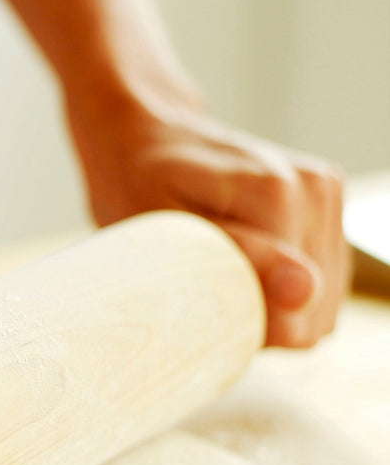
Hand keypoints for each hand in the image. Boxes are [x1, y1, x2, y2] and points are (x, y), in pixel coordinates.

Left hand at [67, 88, 347, 347]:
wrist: (141, 137)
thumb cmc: (136, 186)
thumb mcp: (165, 230)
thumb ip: (237, 260)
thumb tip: (305, 290)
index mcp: (279, 196)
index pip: (296, 315)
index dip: (245, 328)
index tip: (197, 303)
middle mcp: (315, 189)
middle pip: (315, 310)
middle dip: (260, 317)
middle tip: (201, 287)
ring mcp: (326, 192)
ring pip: (323, 299)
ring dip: (274, 304)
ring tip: (219, 270)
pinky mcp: (327, 199)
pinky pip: (325, 278)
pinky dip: (284, 288)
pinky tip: (243, 264)